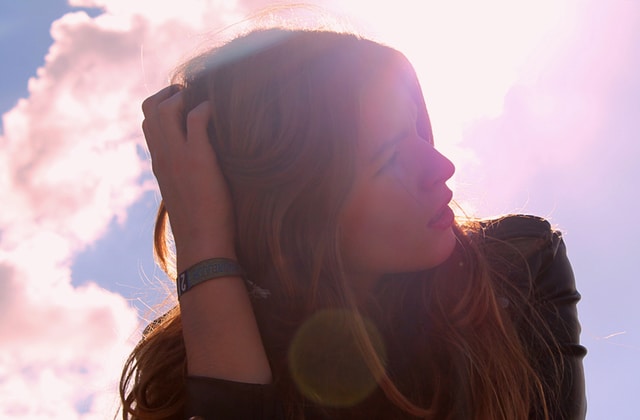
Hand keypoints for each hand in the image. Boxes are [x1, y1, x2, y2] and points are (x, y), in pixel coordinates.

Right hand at [142, 86, 235, 269]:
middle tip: (191, 95)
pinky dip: (206, 108)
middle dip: (169, 93)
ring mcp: (177, 156)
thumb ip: (184, 176)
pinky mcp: (197, 159)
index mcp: (159, 163)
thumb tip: (198, 170)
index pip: (148, 123)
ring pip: (166, 108)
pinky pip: (196, 118)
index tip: (182, 104)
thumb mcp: (184, 196)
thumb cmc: (199, 225)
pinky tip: (218, 113)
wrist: (202, 245)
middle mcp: (162, 156)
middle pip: (150, 108)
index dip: (161, 106)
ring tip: (202, 100)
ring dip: (184, 96)